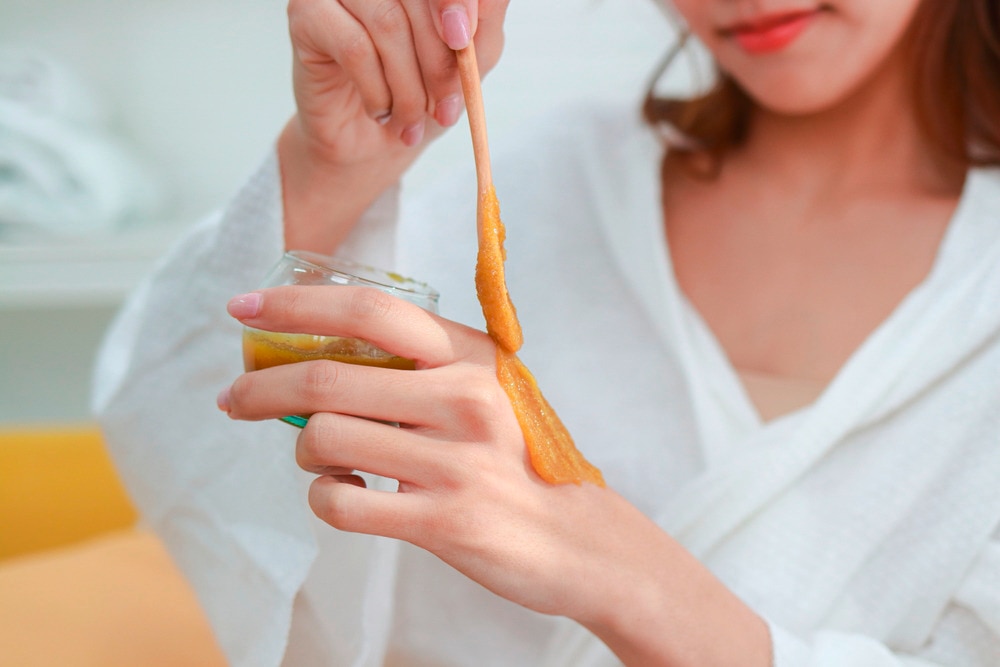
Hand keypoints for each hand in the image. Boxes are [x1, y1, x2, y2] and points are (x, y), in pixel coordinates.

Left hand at [219, 285, 770, 665]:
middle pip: (328, 376)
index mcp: (469, 354)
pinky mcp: (443, 519)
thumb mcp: (481, 391)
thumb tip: (313, 360)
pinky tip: (346, 494)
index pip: (370, 310)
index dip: (296, 305)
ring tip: (322, 461)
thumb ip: (414, 370)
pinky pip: (340, 502)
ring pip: (323, 439)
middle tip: (235, 400)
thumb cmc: (515, 458)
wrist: (576, 537)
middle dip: (260, 388)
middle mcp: (464, 396)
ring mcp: (454, 460)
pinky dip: (325, 498)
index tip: (243, 309)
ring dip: (301, 452)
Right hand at [278, 0, 509, 250]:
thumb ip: (482, 24)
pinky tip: (381, 112)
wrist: (368, 145)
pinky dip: (377, 90)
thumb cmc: (419, 95)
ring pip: (388, 23)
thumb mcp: (470, 61)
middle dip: (438, 62)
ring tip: (411, 121)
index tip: (464, 41)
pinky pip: (354, 47)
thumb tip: (477, 6)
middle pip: (418, 0)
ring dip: (408, 85)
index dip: (457, 2)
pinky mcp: (307, 14)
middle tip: (445, 108)